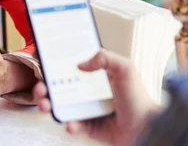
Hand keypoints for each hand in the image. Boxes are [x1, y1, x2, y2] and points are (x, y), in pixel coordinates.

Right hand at [33, 49, 159, 145]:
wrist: (147, 128)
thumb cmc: (138, 98)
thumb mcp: (126, 69)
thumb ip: (105, 58)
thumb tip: (80, 63)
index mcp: (95, 74)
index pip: (70, 65)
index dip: (55, 63)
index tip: (42, 60)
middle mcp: (87, 90)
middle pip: (59, 86)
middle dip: (44, 85)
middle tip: (41, 86)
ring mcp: (85, 108)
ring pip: (60, 105)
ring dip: (48, 104)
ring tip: (46, 104)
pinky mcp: (87, 126)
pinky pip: (72, 124)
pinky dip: (69, 124)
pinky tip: (71, 123)